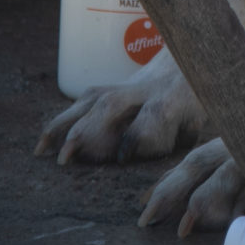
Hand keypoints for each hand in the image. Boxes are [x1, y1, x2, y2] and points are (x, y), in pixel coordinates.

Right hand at [36, 59, 205, 164]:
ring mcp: (124, 88)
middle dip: (91, 129)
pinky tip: (41, 147)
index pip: (155, 117)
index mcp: (176, 101)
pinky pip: (80, 105)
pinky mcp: (107, 89)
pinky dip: (59, 124)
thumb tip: (160, 190)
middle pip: (113, 105)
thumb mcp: (203, 124)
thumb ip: (183, 149)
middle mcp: (146, 92)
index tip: (122, 157)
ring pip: (92, 102)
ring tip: (47, 155)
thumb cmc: (200, 104)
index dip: (138, 136)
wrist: (190, 54)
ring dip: (68, 127)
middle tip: (70, 158)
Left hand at [140, 94, 244, 233]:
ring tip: (186, 226)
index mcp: (241, 133)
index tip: (150, 205)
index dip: (172, 182)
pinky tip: (240, 224)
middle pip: (199, 164)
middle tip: (148, 219)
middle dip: (172, 193)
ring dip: (205, 203)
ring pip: (227, 176)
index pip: (199, 158)